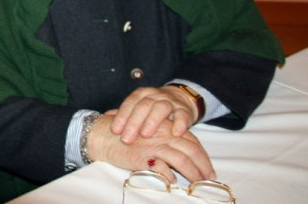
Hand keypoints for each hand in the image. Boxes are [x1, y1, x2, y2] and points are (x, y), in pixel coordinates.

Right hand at [88, 113, 215, 182]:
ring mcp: (153, 145)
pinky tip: (174, 183)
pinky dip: (171, 178)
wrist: (101, 135)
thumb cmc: (122, 134)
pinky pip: (163, 170)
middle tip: (209, 178)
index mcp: (164, 127)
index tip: (208, 167)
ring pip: (182, 160)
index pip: (191, 140)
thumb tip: (181, 154)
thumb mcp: (146, 131)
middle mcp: (162, 134)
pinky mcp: (144, 157)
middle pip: (191, 149)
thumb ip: (163, 138)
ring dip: (194, 173)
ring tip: (198, 183)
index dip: (202, 154)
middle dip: (204, 165)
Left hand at [109, 86, 197, 144]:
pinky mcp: (184, 110)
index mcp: (141, 94)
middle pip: (143, 106)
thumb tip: (103, 118)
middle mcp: (155, 95)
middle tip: (127, 139)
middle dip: (133, 123)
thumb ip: (124, 113)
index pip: (129, 103)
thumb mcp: (139, 107)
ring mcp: (170, 102)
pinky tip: (175, 133)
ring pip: (160, 108)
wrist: (180, 98)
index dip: (121, 116)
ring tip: (146, 135)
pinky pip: (182, 115)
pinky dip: (179, 123)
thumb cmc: (153, 108)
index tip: (115, 131)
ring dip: (153, 121)